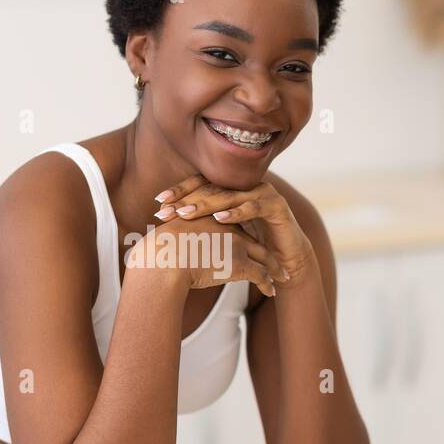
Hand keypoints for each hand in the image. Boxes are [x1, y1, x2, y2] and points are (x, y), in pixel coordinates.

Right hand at [129, 213, 284, 297]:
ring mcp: (235, 244)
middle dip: (265, 250)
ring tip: (282, 277)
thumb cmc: (157, 254)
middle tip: (275, 259)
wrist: (162, 261)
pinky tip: (272, 292)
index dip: (244, 238)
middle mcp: (226, 227)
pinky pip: (260, 274)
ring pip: (262, 256)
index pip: (234, 227)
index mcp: (212, 219)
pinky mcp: (239, 263)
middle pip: (252, 239)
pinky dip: (268, 284)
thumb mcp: (165, 242)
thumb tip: (167, 253)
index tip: (250, 246)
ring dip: (273, 268)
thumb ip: (174, 244)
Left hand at [153, 175, 315, 281]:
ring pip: (230, 196)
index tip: (158, 202)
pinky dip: (236, 213)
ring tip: (185, 213)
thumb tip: (166, 223)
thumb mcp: (223, 233)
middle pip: (212, 188)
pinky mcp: (277, 206)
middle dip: (187, 199)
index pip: (202, 184)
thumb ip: (202, 224)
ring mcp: (263, 193)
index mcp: (233, 188)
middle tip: (167, 210)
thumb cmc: (250, 246)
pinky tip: (219, 219)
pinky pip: (254, 207)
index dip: (181, 191)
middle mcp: (247, 186)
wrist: (285, 260)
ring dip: (206, 205)